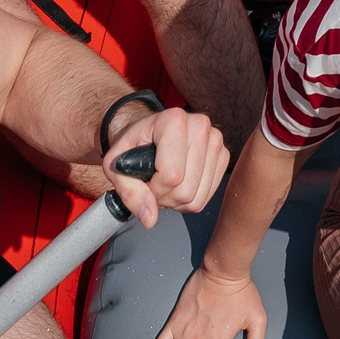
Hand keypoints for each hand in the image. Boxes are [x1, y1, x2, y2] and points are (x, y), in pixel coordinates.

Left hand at [105, 106, 230, 227]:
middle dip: (164, 197)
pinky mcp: (223, 156)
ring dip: (176, 201)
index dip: (153, 190)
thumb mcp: (116, 164)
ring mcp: (215, 140)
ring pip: (197, 197)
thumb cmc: (133, 144)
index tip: (143, 182)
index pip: (171, 176)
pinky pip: (206, 197)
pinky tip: (179, 184)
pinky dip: (189, 199)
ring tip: (164, 183)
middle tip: (152, 184)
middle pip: (185, 190)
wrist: (148, 132)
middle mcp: (200, 126)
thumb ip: (128, 191)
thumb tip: (150, 218)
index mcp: (174, 120)